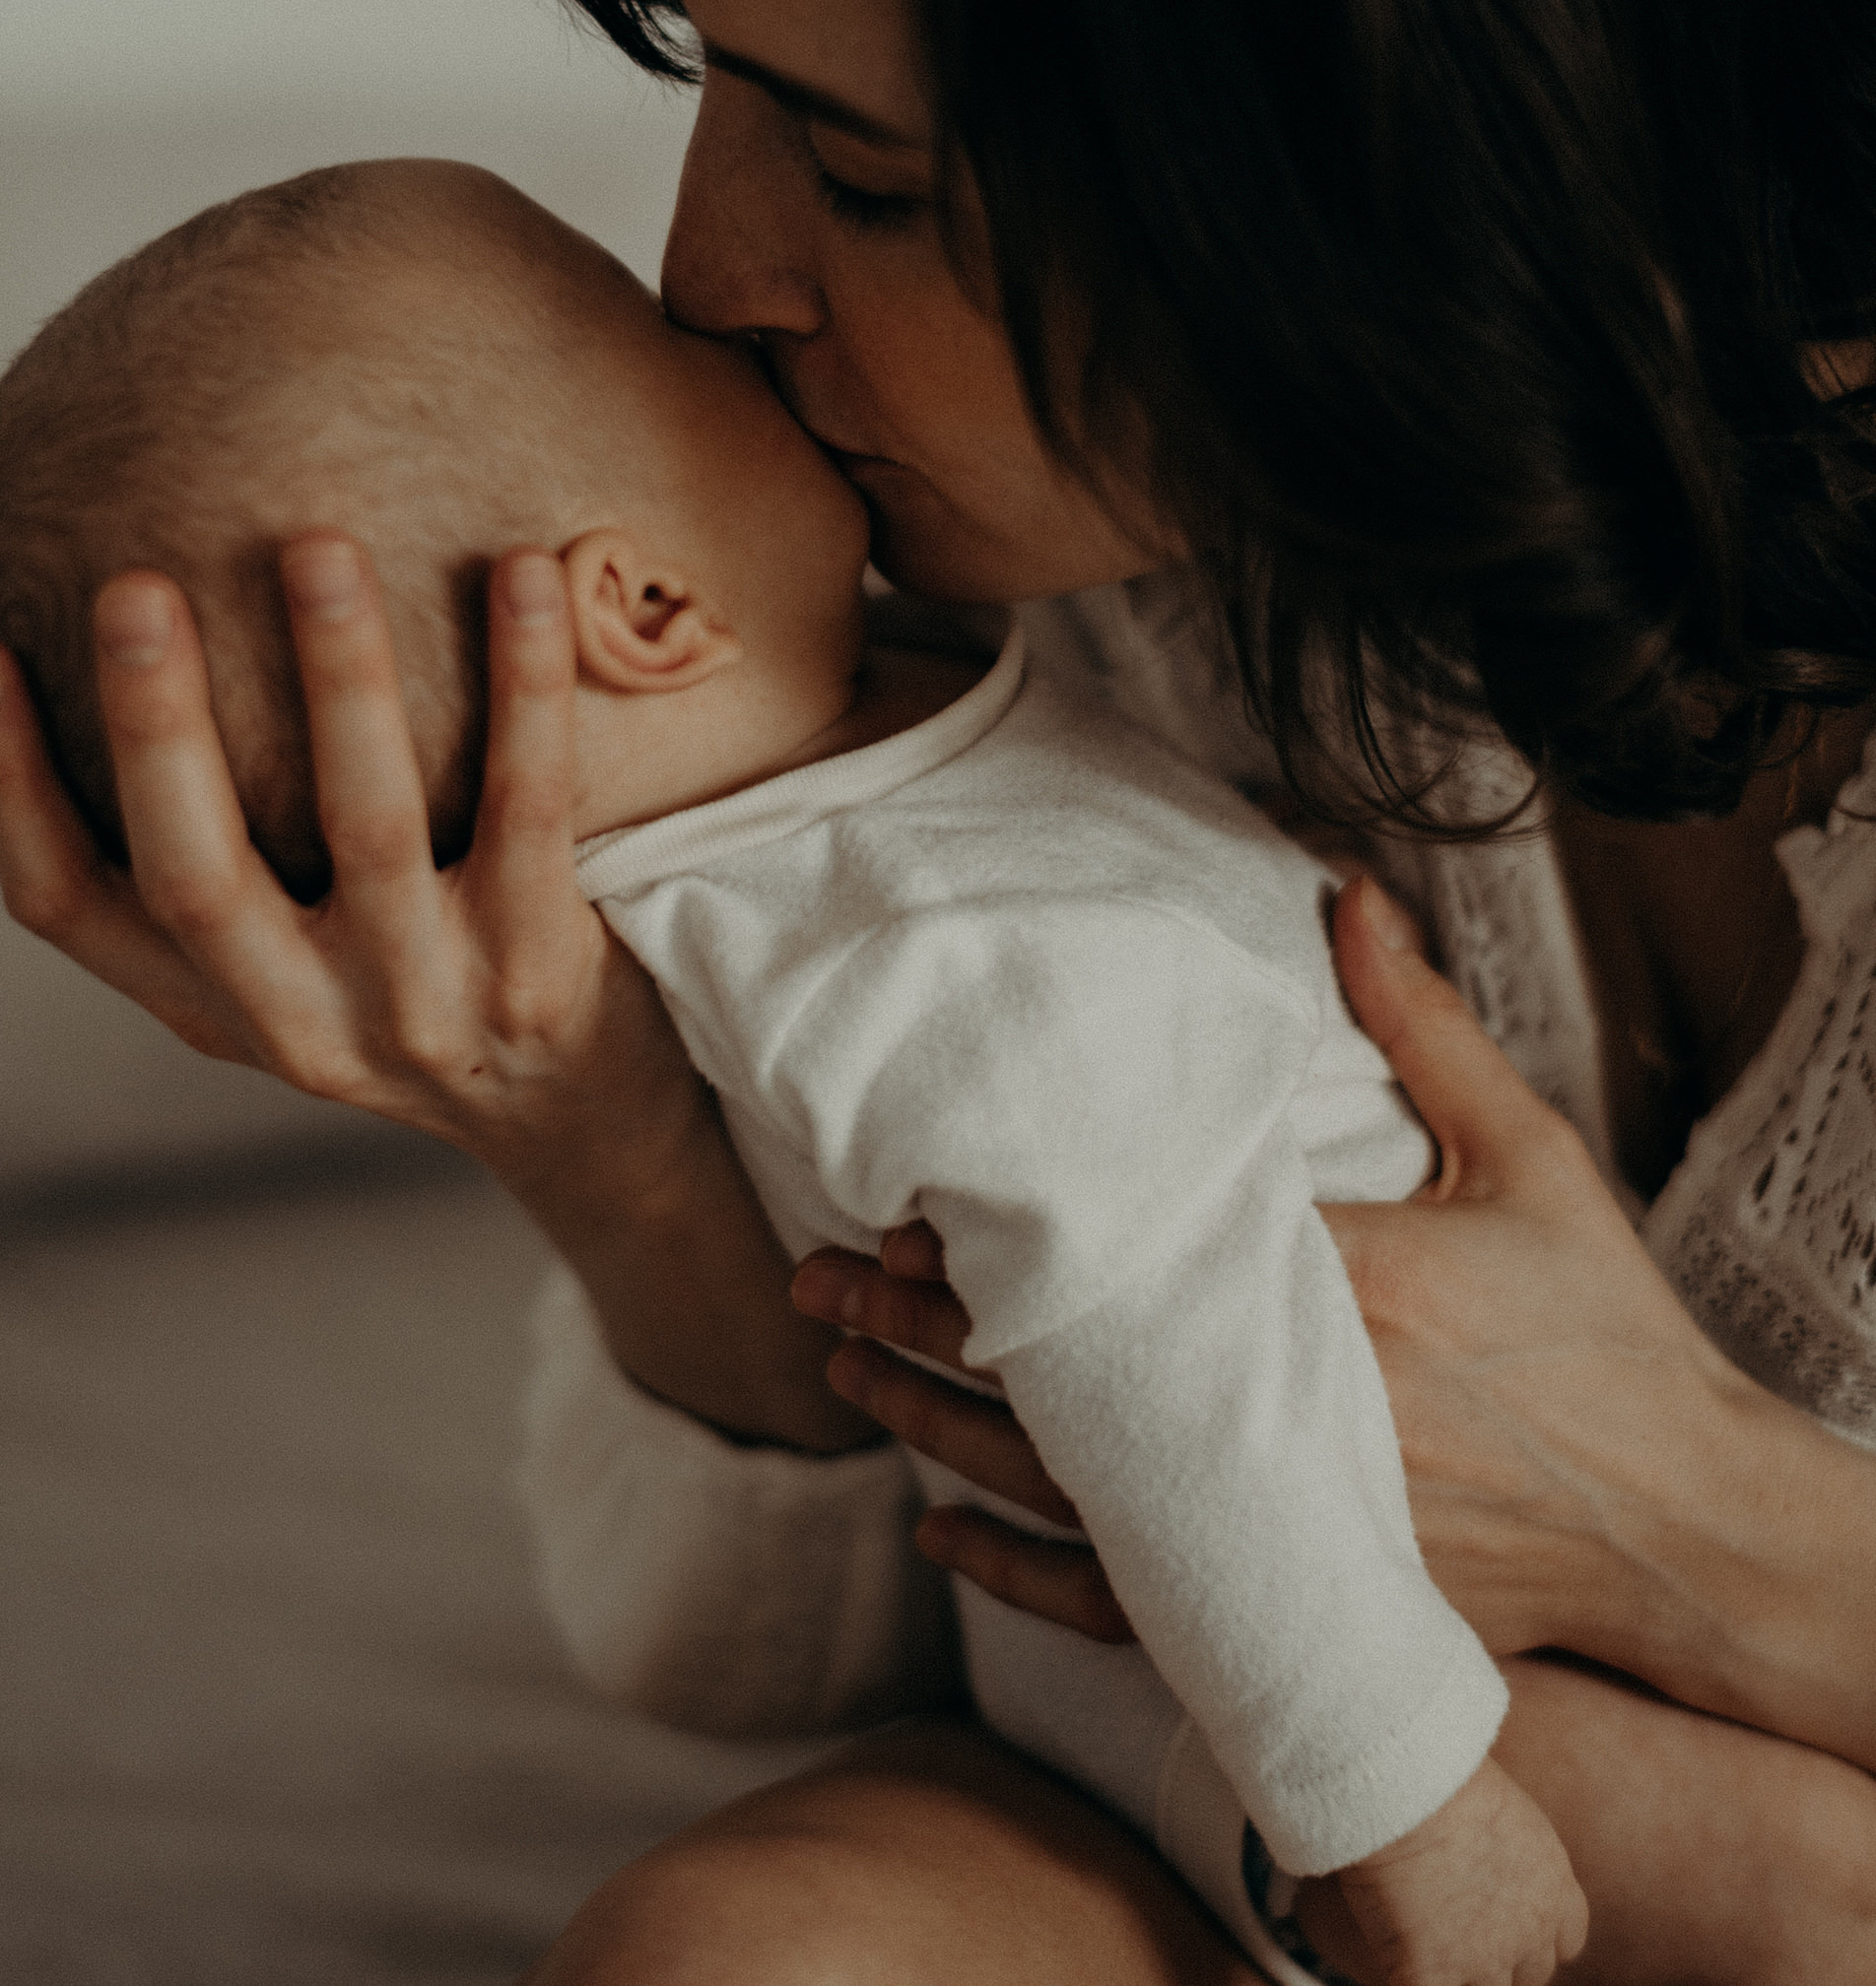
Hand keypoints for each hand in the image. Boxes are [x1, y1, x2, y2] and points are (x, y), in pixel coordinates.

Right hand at [0, 531, 868, 1448]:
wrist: (585, 1123)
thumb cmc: (417, 993)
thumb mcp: (292, 967)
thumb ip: (223, 865)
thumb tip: (138, 656)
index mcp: (216, 1007)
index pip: (68, 910)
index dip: (7, 787)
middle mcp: (306, 1021)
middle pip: (197, 876)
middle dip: (155, 727)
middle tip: (135, 586)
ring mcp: (428, 1001)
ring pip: (364, 826)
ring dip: (339, 676)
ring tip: (319, 546)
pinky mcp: (543, 970)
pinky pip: (528, 801)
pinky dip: (525, 681)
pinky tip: (526, 572)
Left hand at [793, 877, 1758, 1679]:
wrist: (1685, 1529)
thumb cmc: (1604, 1334)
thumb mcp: (1527, 1158)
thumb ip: (1421, 1027)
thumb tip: (1342, 892)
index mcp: (1347, 1294)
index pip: (1126, 1267)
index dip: (997, 1253)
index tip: (897, 1216)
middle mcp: (1295, 1420)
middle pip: (1060, 1383)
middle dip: (921, 1332)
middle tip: (815, 1282)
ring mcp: (1286, 1529)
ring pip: (1066, 1494)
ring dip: (938, 1433)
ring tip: (840, 1371)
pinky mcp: (1291, 1602)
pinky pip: (1124, 1607)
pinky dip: (1019, 1575)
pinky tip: (937, 1529)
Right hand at [1294, 1756, 1586, 1985]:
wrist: (1410, 1781)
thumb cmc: (1445, 1767)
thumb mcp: (1500, 1804)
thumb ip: (1505, 1842)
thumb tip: (1479, 1839)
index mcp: (1553, 1885)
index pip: (1567, 1938)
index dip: (1537, 1935)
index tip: (1510, 1921)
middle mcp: (1530, 1931)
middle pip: (1531, 1972)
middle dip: (1501, 1958)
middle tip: (1460, 1931)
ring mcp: (1483, 1960)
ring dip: (1460, 1975)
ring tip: (1426, 1946)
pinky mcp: (1432, 1973)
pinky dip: (1410, 1977)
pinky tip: (1397, 1962)